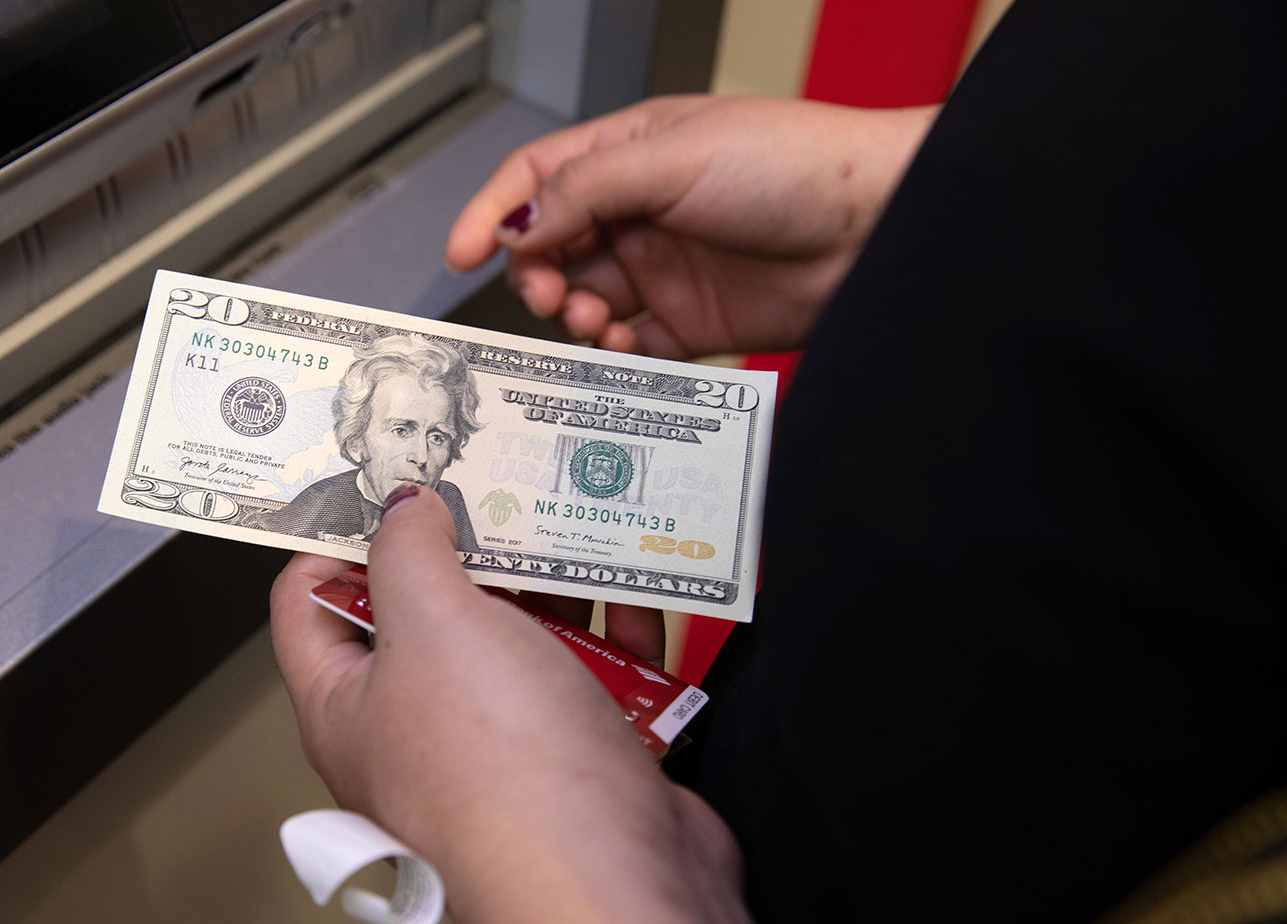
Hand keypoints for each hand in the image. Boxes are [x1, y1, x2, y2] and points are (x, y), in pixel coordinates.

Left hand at [270, 487, 790, 923]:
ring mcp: (505, 747)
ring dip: (551, 583)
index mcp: (347, 707)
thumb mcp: (431, 625)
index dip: (331, 537)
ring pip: (518, 641)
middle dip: (462, 546)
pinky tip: (643, 585)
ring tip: (577, 511)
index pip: (308, 606)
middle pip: (427, 615)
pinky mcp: (581, 758)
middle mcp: (418, 730)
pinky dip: (618, 634)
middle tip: (495, 477)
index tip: (377, 478)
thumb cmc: (500, 769)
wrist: (613, 884)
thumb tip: (401, 507)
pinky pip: (594, 677)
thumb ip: (408, 551)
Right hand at [446, 95, 936, 357]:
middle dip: (535, 274)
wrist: (879, 226)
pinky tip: (620, 347)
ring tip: (592, 320)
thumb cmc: (795, 164)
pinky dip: (612, 355)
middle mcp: (642, 211)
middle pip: (552, 248)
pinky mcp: (692, 323)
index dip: (493, 212)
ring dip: (572, 316)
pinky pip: (629, 349)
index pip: (538, 179)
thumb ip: (584, 191)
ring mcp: (665, 269)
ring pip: (584, 302)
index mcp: (631, 153)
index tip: (459, 252)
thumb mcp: (672, 157)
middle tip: (545, 292)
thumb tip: (517, 223)